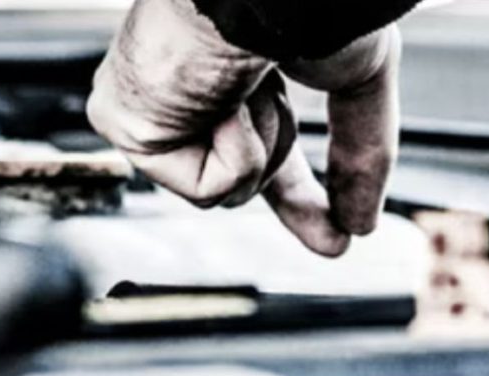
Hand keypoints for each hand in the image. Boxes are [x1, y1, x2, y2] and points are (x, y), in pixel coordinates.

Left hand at [87, 0, 401, 256]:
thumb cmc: (305, 1)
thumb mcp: (355, 78)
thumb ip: (362, 147)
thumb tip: (363, 221)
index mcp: (234, 62)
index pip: (262, 139)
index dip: (296, 188)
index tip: (332, 228)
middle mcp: (185, 81)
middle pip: (237, 173)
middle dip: (291, 201)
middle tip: (333, 239)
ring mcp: (151, 104)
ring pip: (227, 183)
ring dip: (266, 145)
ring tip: (258, 88)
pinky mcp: (125, 123)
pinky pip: (203, 188)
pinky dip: (235, 155)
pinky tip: (226, 104)